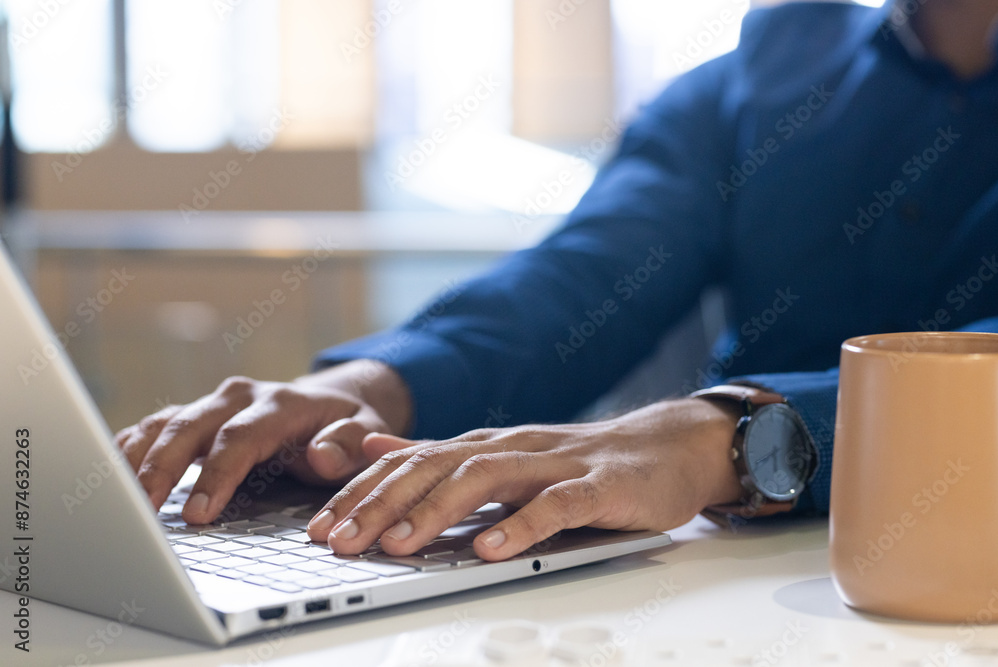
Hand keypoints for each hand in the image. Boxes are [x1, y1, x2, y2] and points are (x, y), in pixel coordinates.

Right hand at [115, 360, 412, 523]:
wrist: (334, 401)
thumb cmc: (349, 424)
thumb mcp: (366, 431)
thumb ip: (349, 443)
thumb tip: (321, 455)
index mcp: (280, 403)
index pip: (240, 438)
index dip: (216, 475)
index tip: (199, 514)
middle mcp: (240, 397)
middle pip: (190, 427)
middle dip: (161, 468)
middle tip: (141, 511)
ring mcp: (213, 404)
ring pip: (164, 424)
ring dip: (136, 458)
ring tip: (111, 497)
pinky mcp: (196, 417)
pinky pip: (155, 427)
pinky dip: (130, 448)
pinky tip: (110, 475)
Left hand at [306, 398, 742, 560]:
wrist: (668, 446)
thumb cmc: (582, 463)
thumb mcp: (501, 456)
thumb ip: (438, 455)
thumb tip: (374, 448)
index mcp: (484, 445)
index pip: (409, 463)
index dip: (361, 493)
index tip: (319, 528)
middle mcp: (510, 448)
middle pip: (434, 468)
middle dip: (380, 504)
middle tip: (338, 541)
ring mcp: (554, 464)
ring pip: (484, 479)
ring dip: (435, 510)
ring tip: (398, 545)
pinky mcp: (598, 486)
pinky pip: (555, 505)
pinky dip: (520, 525)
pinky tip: (489, 549)